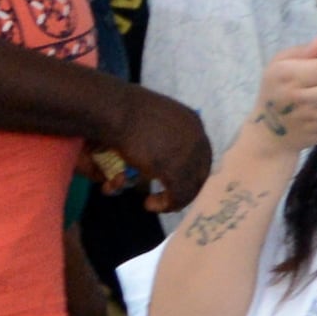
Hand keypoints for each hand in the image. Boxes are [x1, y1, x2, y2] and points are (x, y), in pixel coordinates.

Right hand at [103, 85, 211, 207]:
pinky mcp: (175, 169)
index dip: (190, 169)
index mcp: (192, 121)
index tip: (175, 180)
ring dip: (173, 199)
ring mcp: (188, 153)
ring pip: (191, 186)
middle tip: (169, 197)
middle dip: (186, 186)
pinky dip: (165, 204)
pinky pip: (178, 195)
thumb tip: (157, 158)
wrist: (115, 111)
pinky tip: (149, 204)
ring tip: (152, 202)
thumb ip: (159, 138)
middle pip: (201, 170)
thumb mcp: (151, 122)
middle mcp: (196, 136)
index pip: (201, 152)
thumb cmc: (123, 112)